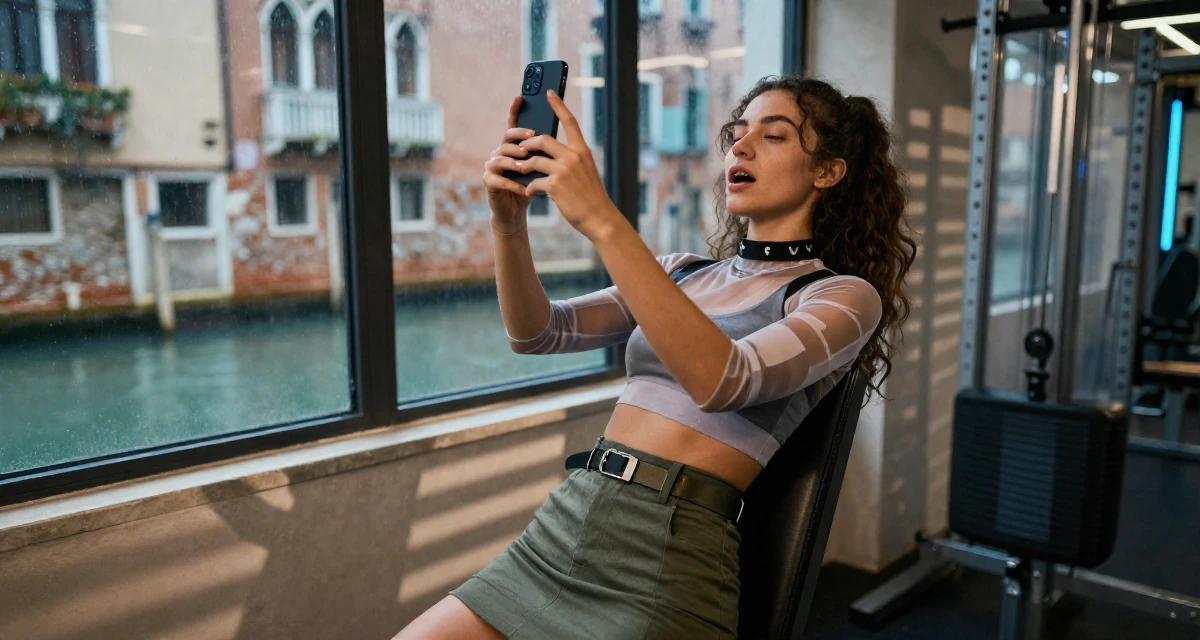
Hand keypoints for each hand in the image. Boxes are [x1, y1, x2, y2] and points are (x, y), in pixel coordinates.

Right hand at [483, 96, 534, 228]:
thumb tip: (557, 138)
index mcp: (513, 146)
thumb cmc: (529, 187)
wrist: (516, 211)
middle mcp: (500, 152)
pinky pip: (499, 179)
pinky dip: (512, 183)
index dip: (514, 110)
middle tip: (532, 136)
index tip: (520, 97)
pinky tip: (524, 187)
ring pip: (500, 157)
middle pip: (506, 138)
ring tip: (526, 163)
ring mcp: (492, 167)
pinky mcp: (488, 182)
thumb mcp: (540, 168)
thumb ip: (543, 154)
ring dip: (515, 160)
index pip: (512, 125)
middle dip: (519, 136)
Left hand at [514, 90, 624, 240]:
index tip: (549, 93)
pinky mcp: (555, 185)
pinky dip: (529, 187)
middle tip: (521, 150)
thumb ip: (571, 160)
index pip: (570, 121)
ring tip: (520, 171)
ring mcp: (564, 170)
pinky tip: (530, 193)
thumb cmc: (591, 197)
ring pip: (533, 159)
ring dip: (524, 166)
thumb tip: (549, 155)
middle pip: (542, 139)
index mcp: (582, 150)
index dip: (558, 105)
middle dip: (528, 143)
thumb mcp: (586, 172)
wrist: (599, 218)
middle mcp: (573, 156)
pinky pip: (533, 181)